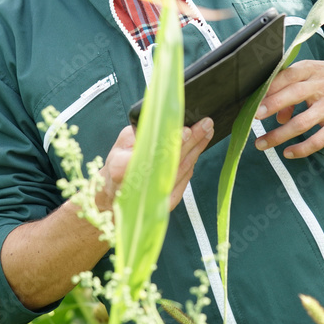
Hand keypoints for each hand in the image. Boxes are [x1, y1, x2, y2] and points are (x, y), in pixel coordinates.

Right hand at [96, 118, 214, 212]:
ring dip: (197, 148)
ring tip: (207, 131)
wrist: (117, 194)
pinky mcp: (168, 202)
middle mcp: (140, 186)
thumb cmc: (118, 165)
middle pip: (173, 161)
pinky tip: (200, 147)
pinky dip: (193, 161)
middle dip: (192, 141)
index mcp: (122, 169)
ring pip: (183, 169)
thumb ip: (141, 133)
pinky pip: (185, 178)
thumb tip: (164, 121)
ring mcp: (156, 198)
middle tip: (205, 124)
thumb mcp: (121, 143)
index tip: (186, 130)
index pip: (150, 154)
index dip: (169, 143)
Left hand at [253, 60, 323, 158]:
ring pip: (301, 123)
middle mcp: (322, 85)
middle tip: (252, 118)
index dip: (268, 87)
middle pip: (291, 95)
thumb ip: (295, 90)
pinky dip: (302, 148)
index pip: (286, 75)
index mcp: (313, 69)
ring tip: (262, 144)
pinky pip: (319, 139)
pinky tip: (289, 153)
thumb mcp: (319, 74)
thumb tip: (277, 115)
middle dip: (269, 107)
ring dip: (278, 135)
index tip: (252, 99)